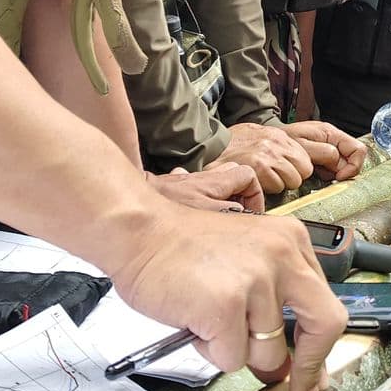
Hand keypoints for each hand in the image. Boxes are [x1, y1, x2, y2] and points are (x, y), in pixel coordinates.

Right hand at [110, 205, 346, 390]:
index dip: (321, 348)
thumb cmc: (183, 249)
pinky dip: (209, 350)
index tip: (315, 375)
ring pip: (266, 352)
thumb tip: (286, 365)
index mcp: (291, 242)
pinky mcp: (227, 304)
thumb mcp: (245, 262)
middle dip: (311, 366)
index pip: (326, 304)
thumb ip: (273, 305)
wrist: (140, 232)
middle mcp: (282, 257)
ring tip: (209, 318)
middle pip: (323, 326)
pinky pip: (230, 357)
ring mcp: (256, 280)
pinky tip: (195, 319)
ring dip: (235, 349)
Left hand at [149, 164, 263, 212]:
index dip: (255, 194)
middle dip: (240, 194)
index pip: (248, 176)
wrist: (135, 201)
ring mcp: (189, 181)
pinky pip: (193, 187)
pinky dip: (198, 197)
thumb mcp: (207, 213)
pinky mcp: (174, 187)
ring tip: (217, 215)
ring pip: (215, 181)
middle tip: (237, 213)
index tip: (252, 212)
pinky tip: (191, 210)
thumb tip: (245, 214)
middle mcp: (205, 177)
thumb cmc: (170, 204)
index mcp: (217, 181)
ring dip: (220, 196)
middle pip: (234, 175)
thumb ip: (230, 212)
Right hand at [213, 121, 314, 191]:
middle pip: (305, 170)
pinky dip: (268, 189)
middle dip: (292, 177)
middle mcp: (276, 143)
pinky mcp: (260, 167)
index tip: (290, 172)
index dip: (298, 169)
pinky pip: (278, 186)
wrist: (209, 147)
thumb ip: (278, 146)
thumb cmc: (232, 145)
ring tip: (264, 180)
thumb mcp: (259, 136)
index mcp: (278, 135)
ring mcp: (269, 154)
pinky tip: (257, 183)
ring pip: (293, 180)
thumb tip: (295, 160)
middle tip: (275, 177)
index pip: (306, 158)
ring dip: (280, 184)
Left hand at [282, 119, 368, 181]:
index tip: (340, 177)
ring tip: (318, 173)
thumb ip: (323, 153)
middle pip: (353, 159)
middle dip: (343, 171)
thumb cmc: (282, 140)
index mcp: (331, 133)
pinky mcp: (323, 157)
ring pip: (343, 166)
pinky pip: (333, 169)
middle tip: (326, 175)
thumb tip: (339, 163)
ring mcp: (329, 148)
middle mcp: (333, 140)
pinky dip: (327, 174)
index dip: (353, 166)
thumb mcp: (302, 146)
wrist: (269, 143)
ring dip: (334, 173)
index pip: (358, 150)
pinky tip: (316, 173)